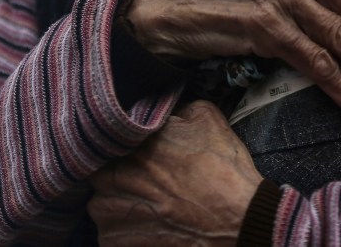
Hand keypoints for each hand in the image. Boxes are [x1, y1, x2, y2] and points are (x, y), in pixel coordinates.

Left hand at [88, 101, 262, 246]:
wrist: (238, 221)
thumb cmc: (223, 170)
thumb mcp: (207, 117)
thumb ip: (174, 108)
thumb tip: (163, 111)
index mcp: (129, 141)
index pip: (110, 135)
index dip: (125, 142)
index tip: (141, 149)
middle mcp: (111, 174)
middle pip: (102, 169)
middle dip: (121, 173)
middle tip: (149, 180)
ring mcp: (108, 212)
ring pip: (102, 202)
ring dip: (120, 202)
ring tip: (153, 205)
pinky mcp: (114, 242)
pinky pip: (110, 231)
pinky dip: (127, 229)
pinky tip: (154, 225)